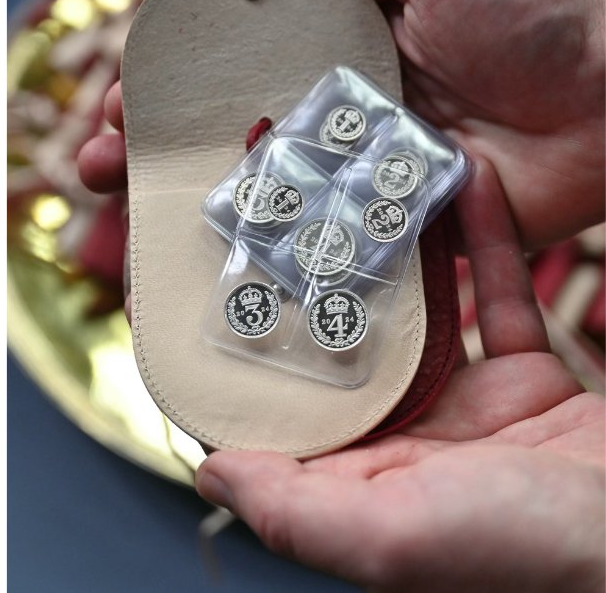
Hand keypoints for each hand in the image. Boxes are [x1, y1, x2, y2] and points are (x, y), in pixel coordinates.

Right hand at [80, 0, 605, 249]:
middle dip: (152, 153)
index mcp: (340, 52)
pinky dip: (264, 264)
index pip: (230, 69)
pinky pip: (319, 250)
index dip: (168, 85)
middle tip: (96, 168)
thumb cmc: (536, 7)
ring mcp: (361, 178)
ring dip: (185, 211)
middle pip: (224, 138)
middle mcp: (339, 116)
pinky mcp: (395, 232)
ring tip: (126, 221)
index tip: (119, 100)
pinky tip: (209, 270)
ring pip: (257, 199)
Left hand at [194, 159, 603, 591]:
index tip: (220, 287)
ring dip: (397, 254)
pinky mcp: (531, 377)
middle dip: (318, 287)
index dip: (251, 358)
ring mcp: (467, 407)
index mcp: (358, 483)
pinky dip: (485, 241)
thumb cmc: (526, 555)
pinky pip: (501, 294)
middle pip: (343, 351)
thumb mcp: (386, 538)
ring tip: (365, 187)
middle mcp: (405, 444)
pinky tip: (464, 186)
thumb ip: (290, 509)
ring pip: (417, 313)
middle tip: (289, 213)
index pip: (284, 415)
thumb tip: (210, 473)